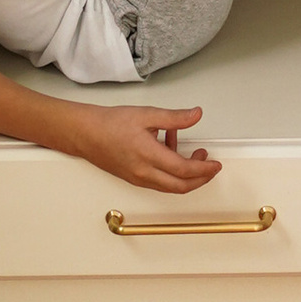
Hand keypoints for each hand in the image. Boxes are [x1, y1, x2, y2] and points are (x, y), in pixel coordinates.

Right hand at [70, 101, 221, 192]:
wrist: (85, 133)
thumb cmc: (109, 124)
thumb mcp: (146, 114)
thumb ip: (174, 117)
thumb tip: (195, 115)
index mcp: (148, 156)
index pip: (184, 171)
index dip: (204, 169)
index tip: (215, 164)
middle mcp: (143, 173)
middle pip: (180, 186)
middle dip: (200, 178)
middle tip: (210, 165)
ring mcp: (138, 178)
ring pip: (170, 186)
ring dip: (186, 175)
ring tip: (190, 152)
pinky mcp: (133, 178)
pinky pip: (159, 181)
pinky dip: (171, 171)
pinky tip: (168, 149)